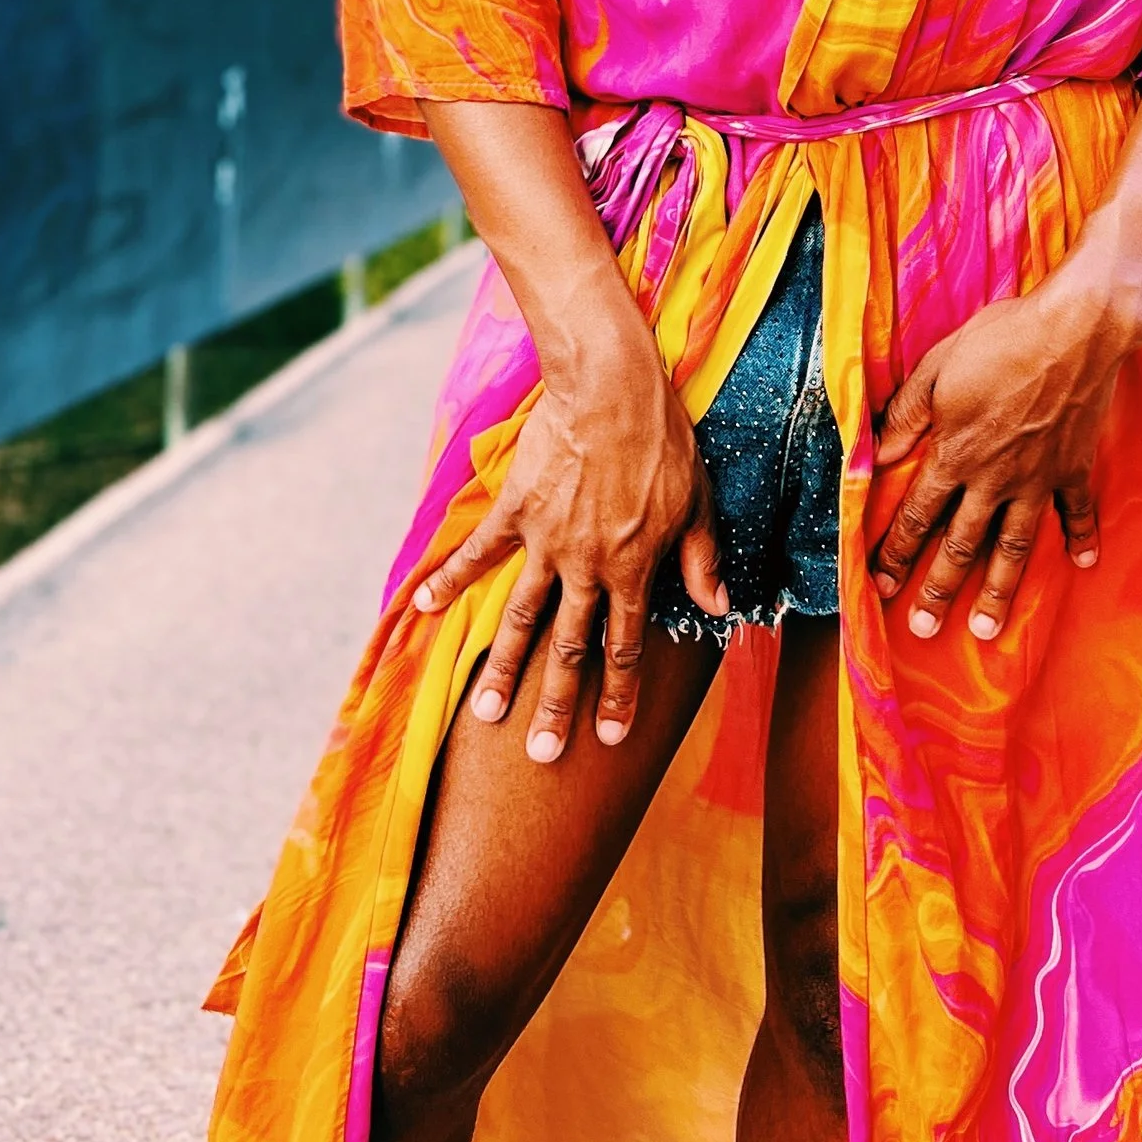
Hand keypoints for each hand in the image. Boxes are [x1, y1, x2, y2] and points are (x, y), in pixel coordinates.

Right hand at [414, 315, 728, 760]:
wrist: (611, 386)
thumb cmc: (662, 439)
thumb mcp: (697, 501)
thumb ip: (701, 559)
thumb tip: (720, 607)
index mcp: (632, 568)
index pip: (626, 648)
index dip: (620, 696)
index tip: (611, 738)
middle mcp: (585, 566)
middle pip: (568, 649)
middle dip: (555, 706)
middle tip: (540, 755)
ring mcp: (545, 541)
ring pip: (522, 617)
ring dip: (504, 668)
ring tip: (485, 712)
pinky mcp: (515, 510)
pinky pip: (477, 552)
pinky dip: (449, 579)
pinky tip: (422, 606)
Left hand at [871, 80, 1141, 642]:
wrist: (1077, 329)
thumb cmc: (1002, 338)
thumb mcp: (938, 366)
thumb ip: (906, 414)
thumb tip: (874, 456)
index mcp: (957, 453)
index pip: (917, 515)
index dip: (896, 552)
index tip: (879, 586)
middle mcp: (995, 478)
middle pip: (962, 545)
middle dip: (937, 591)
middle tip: (922, 631)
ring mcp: (1038, 478)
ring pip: (1014, 548)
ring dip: (998, 591)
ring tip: (987, 629)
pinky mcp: (1074, 466)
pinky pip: (1077, 511)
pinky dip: (1080, 538)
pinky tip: (1082, 565)